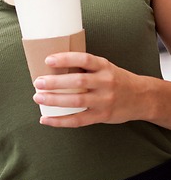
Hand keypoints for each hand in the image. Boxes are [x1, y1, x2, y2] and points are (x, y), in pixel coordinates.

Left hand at [32, 52, 146, 127]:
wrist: (141, 97)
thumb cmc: (116, 78)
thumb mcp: (105, 66)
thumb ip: (85, 66)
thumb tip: (55, 65)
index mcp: (104, 66)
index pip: (84, 59)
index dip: (66, 58)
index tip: (48, 60)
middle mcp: (105, 82)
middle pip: (78, 81)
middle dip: (55, 82)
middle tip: (38, 82)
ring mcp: (104, 100)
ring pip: (76, 101)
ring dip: (54, 100)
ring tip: (38, 98)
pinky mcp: (102, 116)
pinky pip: (78, 120)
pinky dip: (60, 121)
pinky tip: (46, 119)